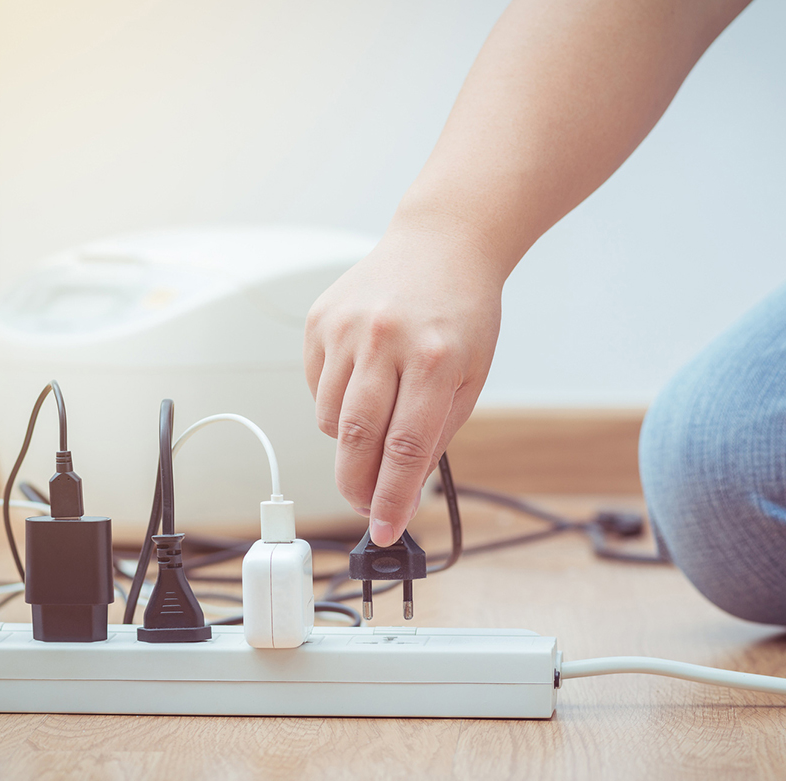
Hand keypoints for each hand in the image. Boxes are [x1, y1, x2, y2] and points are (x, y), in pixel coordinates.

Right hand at [304, 222, 505, 544]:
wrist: (442, 244)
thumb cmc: (462, 314)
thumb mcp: (469, 377)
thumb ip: (435, 435)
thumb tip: (398, 490)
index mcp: (433, 358)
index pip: (405, 449)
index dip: (392, 499)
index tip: (385, 532)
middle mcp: (384, 340)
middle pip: (356, 438)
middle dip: (356, 486)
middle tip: (364, 506)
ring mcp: (346, 328)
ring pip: (329, 418)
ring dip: (349, 440)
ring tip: (377, 422)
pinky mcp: (321, 320)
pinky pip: (316, 386)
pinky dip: (336, 399)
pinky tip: (363, 379)